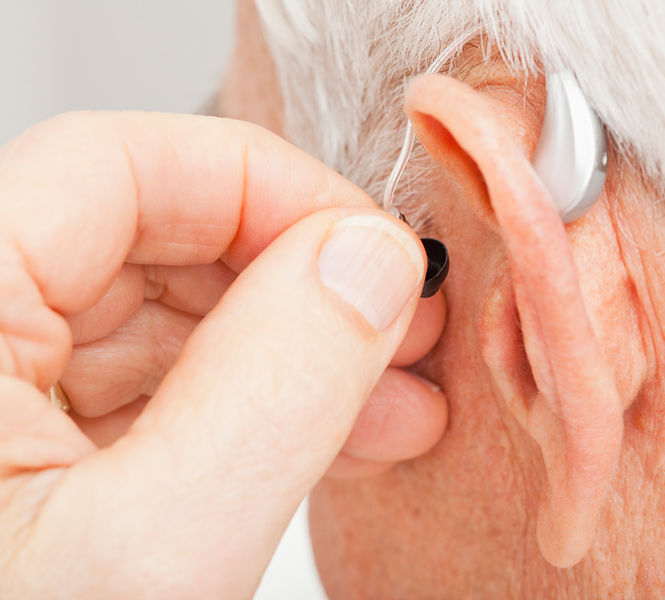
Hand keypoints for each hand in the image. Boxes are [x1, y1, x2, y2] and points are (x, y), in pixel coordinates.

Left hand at [0, 112, 446, 596]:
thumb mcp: (149, 560)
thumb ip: (275, 389)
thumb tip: (372, 263)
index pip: (119, 165)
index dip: (267, 190)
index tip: (374, 256)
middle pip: (157, 234)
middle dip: (303, 277)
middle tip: (407, 330)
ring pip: (172, 314)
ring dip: (299, 348)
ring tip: (399, 402)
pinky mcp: (38, 454)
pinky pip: (166, 388)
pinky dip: (260, 404)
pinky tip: (338, 435)